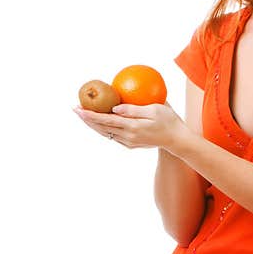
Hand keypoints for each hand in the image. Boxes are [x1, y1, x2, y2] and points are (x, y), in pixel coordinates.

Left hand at [72, 101, 187, 149]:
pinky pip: (112, 136)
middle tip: (75, 108)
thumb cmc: (169, 120)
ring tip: (83, 115)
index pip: (106, 120)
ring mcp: (129, 142)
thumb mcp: (154, 110)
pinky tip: (99, 122)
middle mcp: (128, 137)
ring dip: (93, 125)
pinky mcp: (131, 145)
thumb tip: (114, 108)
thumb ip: (133, 109)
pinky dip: (103, 128)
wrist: (177, 140)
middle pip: (102, 128)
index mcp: (132, 127)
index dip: (90, 115)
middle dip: (87, 119)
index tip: (78, 108)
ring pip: (105, 133)